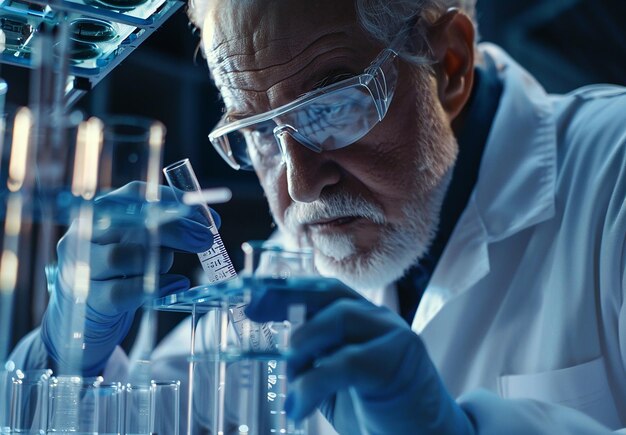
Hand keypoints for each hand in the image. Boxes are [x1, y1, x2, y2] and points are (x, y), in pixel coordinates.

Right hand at [41, 181, 216, 374]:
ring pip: (121, 256)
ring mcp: (81, 268)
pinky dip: (156, 287)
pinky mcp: (88, 300)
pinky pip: (122, 292)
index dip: (173, 201)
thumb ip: (169, 230)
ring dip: (159, 260)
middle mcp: (83, 234)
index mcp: (98, 212)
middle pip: (130, 223)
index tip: (204, 215)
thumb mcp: (141, 245)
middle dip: (175, 229)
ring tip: (174, 265)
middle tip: (205, 239)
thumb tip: (210, 221)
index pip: (135, 194)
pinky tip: (177, 285)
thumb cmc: (118, 274)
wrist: (82, 321)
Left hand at [245, 279, 475, 434]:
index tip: (254, 299)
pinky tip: (299, 407)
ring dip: (303, 343)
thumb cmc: (378, 414)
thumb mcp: (336, 385)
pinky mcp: (400, 359)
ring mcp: (394, 334)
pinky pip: (347, 361)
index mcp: (364, 321)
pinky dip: (313, 384)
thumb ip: (314, 363)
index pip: (324, 292)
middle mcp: (379, 320)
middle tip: (254, 317)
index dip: (288, 290)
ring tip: (289, 376)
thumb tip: (283, 355)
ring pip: (339, 317)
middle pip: (330, 295)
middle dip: (288, 301)